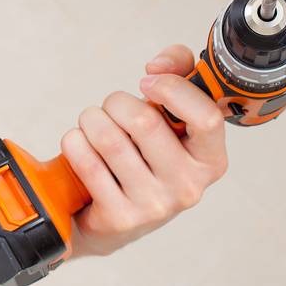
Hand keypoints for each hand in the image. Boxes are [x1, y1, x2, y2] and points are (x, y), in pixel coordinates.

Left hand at [58, 43, 228, 257]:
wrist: (117, 218)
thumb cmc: (146, 155)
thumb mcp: (172, 115)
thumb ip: (179, 71)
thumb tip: (156, 66)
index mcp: (211, 160)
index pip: (206, 118)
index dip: (173, 89)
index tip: (147, 82)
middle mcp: (189, 186)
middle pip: (144, 122)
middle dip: (116, 102)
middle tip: (111, 107)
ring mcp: (155, 205)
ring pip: (109, 139)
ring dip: (91, 120)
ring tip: (92, 124)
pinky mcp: (120, 217)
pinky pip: (87, 163)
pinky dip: (74, 142)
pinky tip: (79, 144)